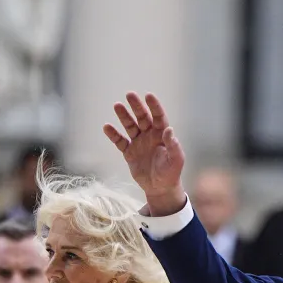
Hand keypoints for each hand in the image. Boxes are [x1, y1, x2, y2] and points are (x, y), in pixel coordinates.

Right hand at [103, 92, 186, 215]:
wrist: (159, 188)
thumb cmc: (171, 173)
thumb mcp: (176, 160)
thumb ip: (173, 145)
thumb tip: (169, 130)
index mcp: (162, 135)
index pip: (158, 116)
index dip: (154, 106)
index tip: (148, 95)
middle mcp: (149, 135)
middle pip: (142, 117)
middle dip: (136, 106)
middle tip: (129, 94)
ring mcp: (138, 143)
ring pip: (130, 126)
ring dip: (124, 116)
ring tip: (117, 105)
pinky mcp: (129, 152)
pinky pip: (120, 141)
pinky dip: (113, 134)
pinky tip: (107, 127)